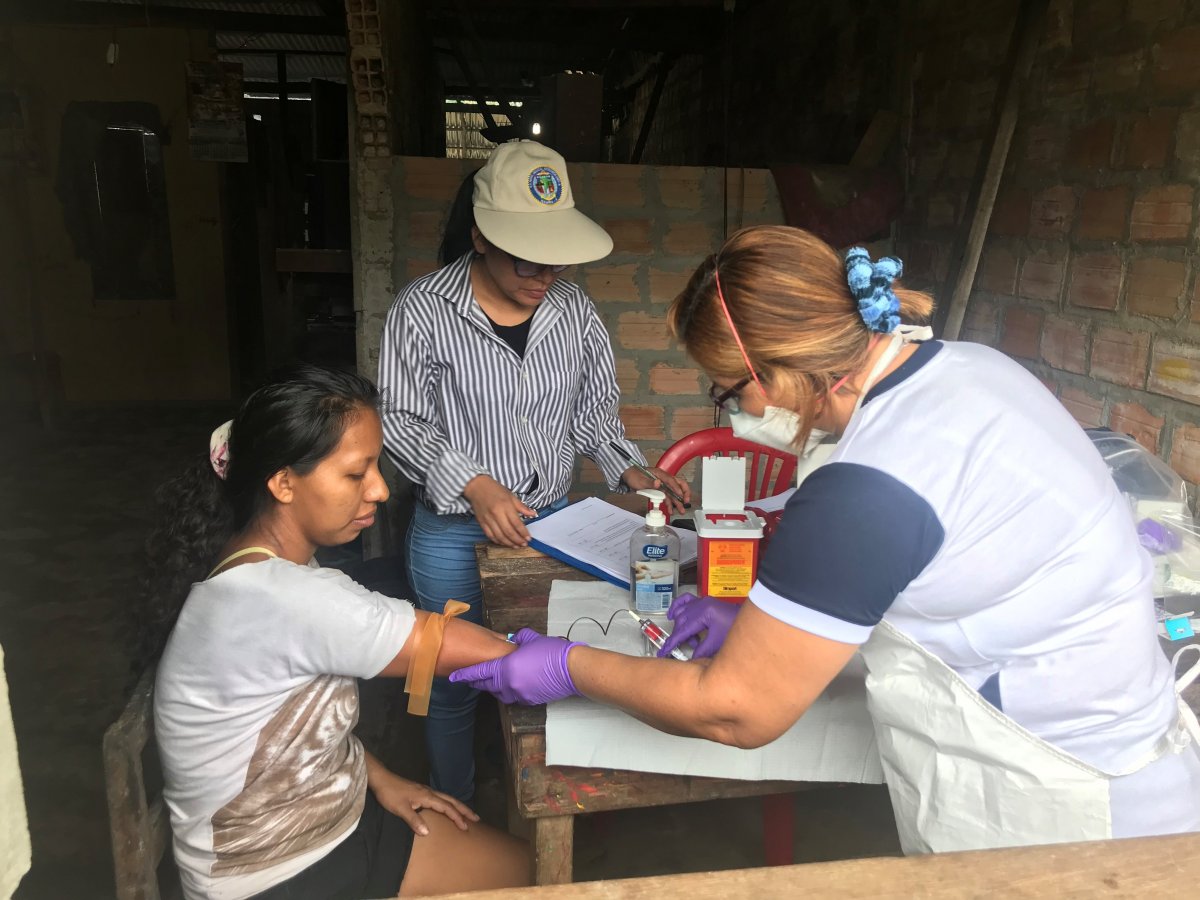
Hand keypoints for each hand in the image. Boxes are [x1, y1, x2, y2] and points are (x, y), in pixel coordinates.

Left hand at [369, 768, 479, 835]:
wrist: (382, 780)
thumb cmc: (390, 794)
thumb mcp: (400, 809)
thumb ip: (414, 820)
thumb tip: (428, 832)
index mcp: (427, 796)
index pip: (447, 808)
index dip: (457, 817)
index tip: (466, 827)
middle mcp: (430, 792)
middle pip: (451, 800)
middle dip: (464, 810)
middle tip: (476, 818)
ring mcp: (426, 791)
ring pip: (447, 798)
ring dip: (458, 806)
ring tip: (467, 813)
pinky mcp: (421, 791)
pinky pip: (441, 798)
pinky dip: (449, 804)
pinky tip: (447, 807)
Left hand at [450, 628, 582, 704]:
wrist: (570, 669)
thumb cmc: (551, 652)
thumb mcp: (531, 639)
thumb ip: (517, 638)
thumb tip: (513, 640)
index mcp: (506, 667)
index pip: (480, 672)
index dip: (465, 675)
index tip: (453, 677)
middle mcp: (508, 684)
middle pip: (487, 685)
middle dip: (478, 682)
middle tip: (472, 679)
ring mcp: (519, 694)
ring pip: (500, 694)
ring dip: (494, 688)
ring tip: (493, 682)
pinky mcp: (529, 701)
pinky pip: (514, 697)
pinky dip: (510, 691)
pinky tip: (514, 685)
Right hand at [464, 475, 536, 547]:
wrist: (477, 487)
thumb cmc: (495, 490)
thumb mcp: (511, 495)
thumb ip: (522, 507)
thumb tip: (533, 514)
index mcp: (506, 506)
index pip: (516, 523)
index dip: (523, 533)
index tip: (529, 538)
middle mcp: (497, 514)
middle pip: (509, 532)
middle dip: (518, 540)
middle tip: (524, 544)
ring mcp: (488, 520)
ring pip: (499, 536)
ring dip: (509, 543)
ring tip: (516, 546)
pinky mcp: (482, 523)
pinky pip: (490, 536)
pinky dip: (498, 541)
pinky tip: (504, 543)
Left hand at [621, 466, 690, 515]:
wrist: (628, 476)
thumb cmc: (634, 476)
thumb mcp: (640, 480)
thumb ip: (649, 482)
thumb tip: (658, 483)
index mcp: (660, 474)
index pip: (671, 480)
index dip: (677, 488)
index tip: (681, 496)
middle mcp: (663, 479)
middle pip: (678, 484)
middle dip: (684, 493)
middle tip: (686, 501)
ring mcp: (662, 485)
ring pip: (673, 493)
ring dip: (677, 502)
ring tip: (681, 511)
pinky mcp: (659, 490)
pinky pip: (667, 497)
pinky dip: (669, 503)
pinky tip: (671, 510)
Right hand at [658, 592, 738, 658]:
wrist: (752, 621)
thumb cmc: (737, 628)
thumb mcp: (718, 643)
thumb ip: (701, 651)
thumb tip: (691, 658)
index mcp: (704, 612)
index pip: (683, 630)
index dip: (672, 642)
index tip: (664, 651)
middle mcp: (701, 604)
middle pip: (681, 621)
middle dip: (679, 636)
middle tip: (681, 649)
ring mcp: (702, 601)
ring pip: (681, 612)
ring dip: (681, 626)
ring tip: (691, 639)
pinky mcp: (705, 602)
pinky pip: (686, 600)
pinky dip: (678, 607)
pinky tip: (673, 614)